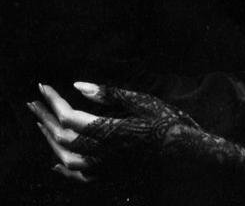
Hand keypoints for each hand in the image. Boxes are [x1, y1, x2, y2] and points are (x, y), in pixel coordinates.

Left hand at [29, 82, 197, 182]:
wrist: (190, 157)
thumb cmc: (171, 125)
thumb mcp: (145, 103)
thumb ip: (111, 95)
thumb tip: (80, 86)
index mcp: (112, 132)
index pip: (70, 118)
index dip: (54, 102)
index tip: (45, 88)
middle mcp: (105, 153)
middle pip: (62, 139)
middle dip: (45, 118)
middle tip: (35, 102)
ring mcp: (107, 167)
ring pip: (66, 159)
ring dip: (50, 141)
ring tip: (43, 125)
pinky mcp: (112, 176)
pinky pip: (80, 177)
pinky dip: (65, 169)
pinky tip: (58, 164)